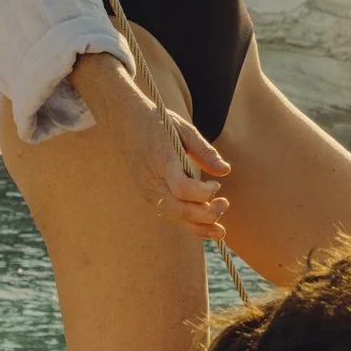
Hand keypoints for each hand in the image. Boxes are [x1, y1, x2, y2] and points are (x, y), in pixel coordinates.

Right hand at [115, 96, 231, 240]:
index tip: (216, 185)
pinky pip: (168, 214)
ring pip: (173, 218)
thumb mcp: (184, 130)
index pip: (182, 189)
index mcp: (162, 161)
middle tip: (224, 204)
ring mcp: (147, 190)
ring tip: (220, 228)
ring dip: (198, 227)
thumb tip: (225, 171)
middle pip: (178, 210)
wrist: (126, 122)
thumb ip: (205, 151)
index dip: (203, 193)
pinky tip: (205, 224)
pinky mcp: (147, 195)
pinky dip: (187, 223)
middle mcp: (152, 180)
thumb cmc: (159, 122)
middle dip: (206, 216)